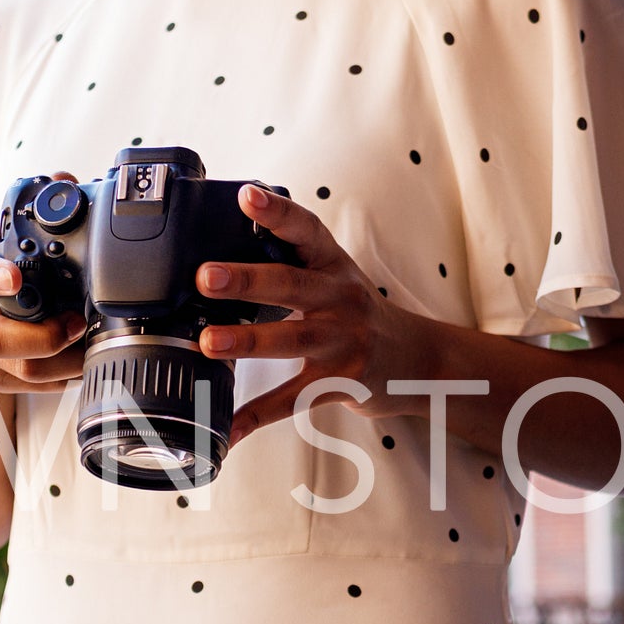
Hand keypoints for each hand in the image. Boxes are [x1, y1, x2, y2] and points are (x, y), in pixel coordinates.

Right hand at [0, 178, 87, 393]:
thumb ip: (33, 212)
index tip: (11, 276)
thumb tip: (65, 180)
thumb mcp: (4, 241)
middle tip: (75, 322)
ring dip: (67, 362)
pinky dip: (69, 377)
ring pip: (26, 372)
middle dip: (42, 337)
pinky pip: (42, 389)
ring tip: (92, 342)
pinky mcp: (6, 382)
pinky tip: (88, 361)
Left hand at [196, 185, 436, 442]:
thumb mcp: (335, 277)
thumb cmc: (360, 313)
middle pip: (291, 284)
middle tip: (206, 276)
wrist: (417, 360)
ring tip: (210, 342)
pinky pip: (294, 400)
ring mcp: (343, 342)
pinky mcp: (340, 383)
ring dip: (248, 340)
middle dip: (247, 279)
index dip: (276, 212)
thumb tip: (224, 255)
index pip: (305, 231)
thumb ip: (290, 263)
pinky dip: (257, 415)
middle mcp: (340, 298)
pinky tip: (229, 426)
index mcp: (333, 265)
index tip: (246, 196)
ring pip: (292, 339)